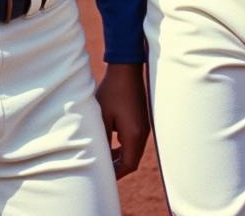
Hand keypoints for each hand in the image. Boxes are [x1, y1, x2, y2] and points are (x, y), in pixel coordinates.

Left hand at [95, 62, 148, 178]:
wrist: (126, 68)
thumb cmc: (112, 91)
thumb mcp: (103, 116)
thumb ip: (102, 138)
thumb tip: (99, 155)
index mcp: (134, 135)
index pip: (128, 164)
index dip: (116, 173)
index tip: (103, 176)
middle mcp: (142, 133)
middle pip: (132, 159)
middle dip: (118, 167)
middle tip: (102, 170)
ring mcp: (144, 126)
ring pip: (133, 150)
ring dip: (120, 156)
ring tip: (104, 157)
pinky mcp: (142, 119)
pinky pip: (134, 140)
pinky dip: (124, 146)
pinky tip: (111, 141)